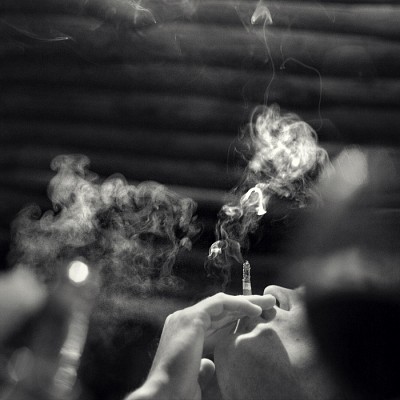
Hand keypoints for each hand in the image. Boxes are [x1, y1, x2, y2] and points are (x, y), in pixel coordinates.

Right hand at [126, 293, 274, 399]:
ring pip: (222, 302)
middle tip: (269, 304)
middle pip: (221, 308)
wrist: (165, 394)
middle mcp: (184, 319)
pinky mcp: (193, 317)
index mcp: (185, 332)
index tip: (259, 319)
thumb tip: (211, 364)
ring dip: (247, 301)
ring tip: (268, 302)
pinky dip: (239, 304)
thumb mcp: (197, 375)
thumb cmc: (179, 390)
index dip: (238, 317)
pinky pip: (220, 303)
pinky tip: (256, 309)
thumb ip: (204, 366)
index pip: (216, 319)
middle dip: (246, 306)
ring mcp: (187, 316)